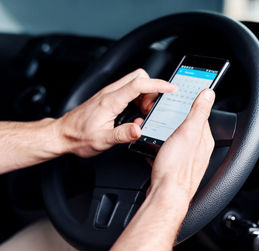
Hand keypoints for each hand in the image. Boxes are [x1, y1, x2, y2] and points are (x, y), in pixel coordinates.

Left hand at [55, 68, 175, 157]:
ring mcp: (109, 93)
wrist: (61, 134)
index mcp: (110, 101)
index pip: (139, 84)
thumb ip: (122, 134)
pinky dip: (138, 98)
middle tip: (149, 109)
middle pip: (139, 77)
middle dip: (152, 89)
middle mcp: (110, 93)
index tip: (171, 88)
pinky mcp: (108, 97)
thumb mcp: (102, 141)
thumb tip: (139, 129)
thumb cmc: (78, 137)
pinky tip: (134, 113)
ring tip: (141, 113)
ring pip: (134, 82)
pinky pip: (129, 89)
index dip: (158, 84)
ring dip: (145, 94)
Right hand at [148, 88, 215, 203]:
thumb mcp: (188, 132)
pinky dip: (162, 148)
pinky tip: (156, 149)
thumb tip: (209, 93)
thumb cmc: (176, 168)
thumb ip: (199, 111)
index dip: (190, 106)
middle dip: (177, 121)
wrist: (166, 195)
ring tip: (158, 131)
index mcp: (204, 139)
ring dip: (168, 134)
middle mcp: (199, 150)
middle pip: (189, 128)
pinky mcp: (176, 169)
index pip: (201, 115)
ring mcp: (187, 160)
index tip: (182, 99)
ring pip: (179, 141)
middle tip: (165, 115)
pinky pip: (169, 153)